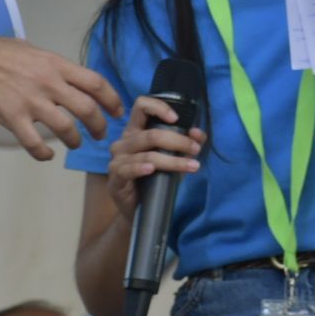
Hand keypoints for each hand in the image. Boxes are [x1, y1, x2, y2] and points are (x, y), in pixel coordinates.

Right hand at [0, 32, 124, 160]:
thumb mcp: (31, 51)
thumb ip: (50, 66)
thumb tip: (61, 76)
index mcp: (56, 64)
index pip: (96, 83)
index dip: (112, 99)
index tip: (117, 111)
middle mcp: (50, 83)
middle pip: (88, 109)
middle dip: (100, 126)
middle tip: (101, 134)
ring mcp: (31, 102)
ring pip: (67, 128)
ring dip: (75, 140)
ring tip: (76, 144)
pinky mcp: (11, 118)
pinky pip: (35, 143)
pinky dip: (44, 153)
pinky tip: (47, 155)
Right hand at [105, 96, 205, 219]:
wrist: (141, 209)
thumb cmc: (156, 178)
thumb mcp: (175, 157)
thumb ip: (187, 143)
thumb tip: (199, 133)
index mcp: (136, 131)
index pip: (141, 106)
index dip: (158, 107)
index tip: (177, 118)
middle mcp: (124, 142)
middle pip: (151, 134)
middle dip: (178, 141)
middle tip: (196, 149)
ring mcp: (118, 159)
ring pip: (147, 154)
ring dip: (173, 160)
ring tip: (192, 166)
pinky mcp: (115, 177)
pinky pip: (129, 169)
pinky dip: (141, 168)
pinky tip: (152, 170)